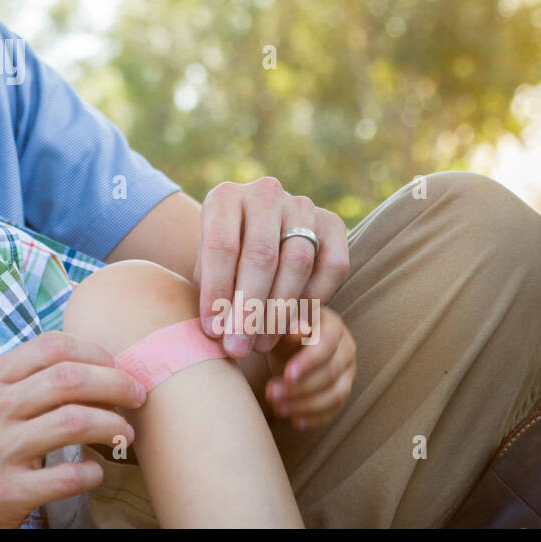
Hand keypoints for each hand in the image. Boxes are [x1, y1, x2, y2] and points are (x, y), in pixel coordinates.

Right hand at [0, 330, 145, 527]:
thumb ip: (17, 382)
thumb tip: (84, 365)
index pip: (49, 347)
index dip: (93, 351)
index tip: (115, 365)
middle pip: (69, 378)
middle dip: (115, 383)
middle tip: (137, 395)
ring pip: (74, 421)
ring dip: (113, 425)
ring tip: (126, 434)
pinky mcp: (3, 493)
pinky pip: (66, 477)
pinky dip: (92, 473)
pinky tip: (95, 473)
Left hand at [192, 176, 349, 357]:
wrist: (258, 236)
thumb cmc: (224, 260)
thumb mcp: (206, 268)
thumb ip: (210, 292)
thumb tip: (219, 331)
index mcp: (225, 197)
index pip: (221, 246)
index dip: (218, 292)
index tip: (213, 331)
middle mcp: (265, 193)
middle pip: (261, 255)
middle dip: (250, 308)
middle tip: (239, 348)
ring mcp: (302, 205)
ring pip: (298, 262)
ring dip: (280, 310)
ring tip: (261, 344)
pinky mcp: (334, 222)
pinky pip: (333, 266)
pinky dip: (315, 300)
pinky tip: (295, 326)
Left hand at [263, 304, 356, 430]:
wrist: (287, 339)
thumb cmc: (283, 328)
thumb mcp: (281, 324)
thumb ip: (287, 325)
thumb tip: (297, 330)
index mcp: (332, 325)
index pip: (327, 343)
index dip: (309, 361)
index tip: (287, 375)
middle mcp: (346, 347)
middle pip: (331, 372)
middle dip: (301, 387)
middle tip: (271, 394)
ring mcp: (348, 371)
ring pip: (336, 394)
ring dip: (305, 405)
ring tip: (277, 407)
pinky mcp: (343, 390)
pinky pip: (335, 409)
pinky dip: (316, 418)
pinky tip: (295, 421)